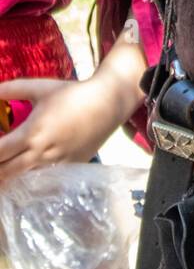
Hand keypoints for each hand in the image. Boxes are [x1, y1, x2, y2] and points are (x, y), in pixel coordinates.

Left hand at [0, 71, 141, 184]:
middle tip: (0, 159)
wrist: (106, 103)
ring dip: (11, 176)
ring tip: (8, 167)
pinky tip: (27, 174)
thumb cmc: (72, 93)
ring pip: (24, 180)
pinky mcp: (69, 168)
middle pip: (6, 173)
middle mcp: (41, 153)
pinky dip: (32, 179)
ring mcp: (56, 164)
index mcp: (31, 133)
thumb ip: (12, 89)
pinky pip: (44, 180)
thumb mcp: (40, 87)